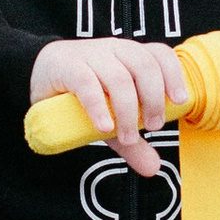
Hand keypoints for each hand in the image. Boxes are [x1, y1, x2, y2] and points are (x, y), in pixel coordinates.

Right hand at [30, 34, 188, 178]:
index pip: (159, 53)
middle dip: (154, 98)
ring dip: (128, 110)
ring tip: (128, 136)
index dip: (173, 74)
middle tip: (154, 126)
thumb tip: (154, 168)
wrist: (38, 76)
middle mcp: (114, 50)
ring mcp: (91, 55)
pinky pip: (87, 84)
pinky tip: (104, 127)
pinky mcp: (68, 67)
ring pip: (119, 77)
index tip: (180, 101)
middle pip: (144, 66)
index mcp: (130, 55)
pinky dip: (99, 107)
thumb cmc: (82, 94)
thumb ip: (132, 142)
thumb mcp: (111, 119)